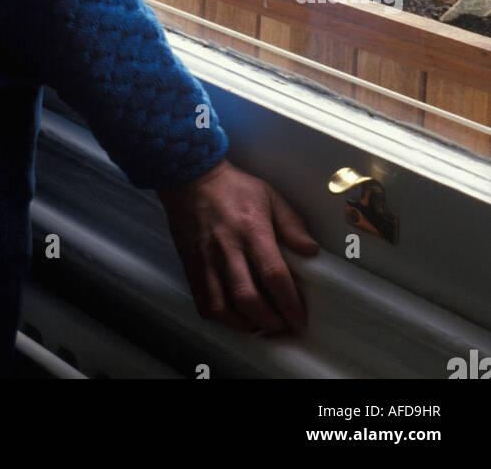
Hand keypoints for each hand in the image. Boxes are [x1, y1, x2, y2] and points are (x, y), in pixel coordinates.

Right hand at [156, 158, 319, 334]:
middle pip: (248, 298)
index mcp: (251, 230)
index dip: (289, 303)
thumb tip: (311, 250)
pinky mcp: (191, 265)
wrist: (191, 178)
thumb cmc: (233, 188)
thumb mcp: (269, 196)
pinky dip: (220, 316)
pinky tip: (234, 315)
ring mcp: (205, 259)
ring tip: (259, 323)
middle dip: (269, 321)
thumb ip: (292, 224)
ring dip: (244, 323)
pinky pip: (203, 302)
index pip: (273, 274)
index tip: (299, 319)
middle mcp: (227, 248)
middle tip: (282, 324)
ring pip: (223, 306)